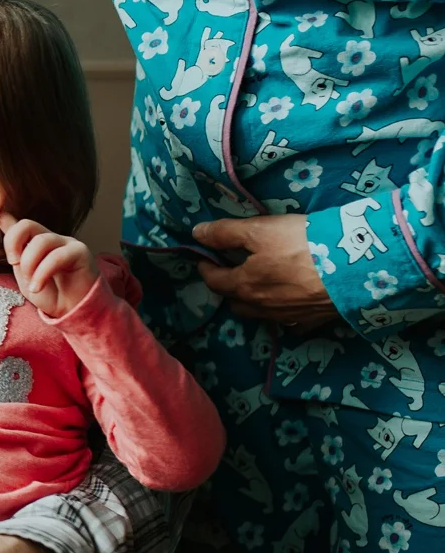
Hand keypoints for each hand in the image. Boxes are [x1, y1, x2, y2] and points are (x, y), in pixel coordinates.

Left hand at [0, 212, 97, 317]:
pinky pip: (57, 256)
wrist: (72, 312)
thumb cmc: (49, 294)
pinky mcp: (80, 252)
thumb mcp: (24, 273)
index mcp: (35, 241)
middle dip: (13, 243)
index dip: (5, 225)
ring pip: (41, 241)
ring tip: (31, 284)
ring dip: (30, 264)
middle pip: (27, 224)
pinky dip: (42, 273)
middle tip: (14, 264)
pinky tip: (38, 287)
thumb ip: (15, 250)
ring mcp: (66, 243)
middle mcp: (50, 238)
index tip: (1, 240)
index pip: (18, 224)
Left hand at [193, 214, 337, 330]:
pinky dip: (283, 313)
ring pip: (261, 314)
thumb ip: (226, 233)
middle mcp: (262, 308)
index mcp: (244, 286)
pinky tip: (290, 302)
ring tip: (258, 286)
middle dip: (229, 288)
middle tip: (231, 271)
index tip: (204, 259)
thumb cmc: (303, 245)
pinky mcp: (313, 322)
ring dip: (254, 301)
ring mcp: (289, 318)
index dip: (206, 268)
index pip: (215, 281)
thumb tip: (197, 234)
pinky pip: (290, 322)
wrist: (355, 270)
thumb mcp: (260, 230)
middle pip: (236, 302)